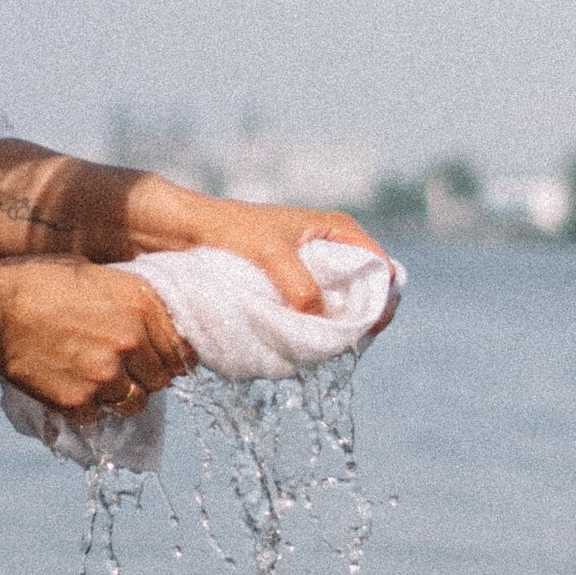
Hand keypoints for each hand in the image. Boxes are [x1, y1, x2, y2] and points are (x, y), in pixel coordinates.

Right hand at [0, 259, 195, 418]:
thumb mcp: (97, 274)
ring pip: (135, 403)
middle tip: (121, 364)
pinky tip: (72, 383)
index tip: (158, 356)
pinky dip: (91, 406)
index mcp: (141, 305)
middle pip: (162, 379)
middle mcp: (131, 342)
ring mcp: (106, 376)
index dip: (172, 355)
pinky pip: (101, 415)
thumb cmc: (40, 282)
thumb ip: (133, 298)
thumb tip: (161, 318)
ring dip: (122, 394)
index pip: (183, 349)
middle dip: (146, 374)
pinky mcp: (79, 402)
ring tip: (97, 377)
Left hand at [190, 202, 397, 330]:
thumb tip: (321, 318)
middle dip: (361, 318)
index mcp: (339, 230)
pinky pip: (320, 310)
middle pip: (368, 291)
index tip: (366, 327)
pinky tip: (309, 341)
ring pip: (344, 304)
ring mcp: (317, 268)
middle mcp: (334, 248)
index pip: (381, 267)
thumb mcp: (270, 254)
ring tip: (325, 345)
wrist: (193, 229)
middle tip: (345, 343)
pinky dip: (318, 326)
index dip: (382, 299)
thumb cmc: (232, 230)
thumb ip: (299, 284)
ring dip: (338, 326)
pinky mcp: (297, 285)